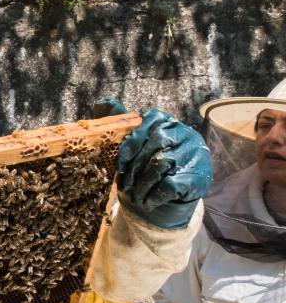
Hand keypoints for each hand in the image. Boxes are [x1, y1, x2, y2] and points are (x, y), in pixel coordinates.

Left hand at [92, 97, 212, 228]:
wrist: (175, 195)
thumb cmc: (149, 165)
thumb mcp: (135, 145)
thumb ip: (121, 123)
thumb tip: (101, 101)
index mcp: (166, 121)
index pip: (146, 123)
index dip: (130, 146)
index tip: (120, 167)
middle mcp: (184, 132)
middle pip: (153, 145)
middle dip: (135, 170)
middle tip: (126, 188)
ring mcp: (195, 152)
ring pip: (160, 164)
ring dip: (143, 185)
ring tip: (136, 197)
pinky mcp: (199, 174)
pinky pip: (170, 183)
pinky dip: (155, 195)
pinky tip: (149, 202)